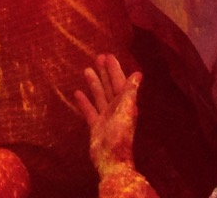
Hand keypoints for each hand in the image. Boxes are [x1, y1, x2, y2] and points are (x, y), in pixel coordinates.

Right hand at [67, 55, 141, 176]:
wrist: (111, 160)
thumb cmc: (120, 136)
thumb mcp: (126, 112)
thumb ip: (130, 93)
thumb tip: (138, 74)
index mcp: (124, 104)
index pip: (119, 82)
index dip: (114, 69)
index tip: (108, 56)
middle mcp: (116, 109)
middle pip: (109, 86)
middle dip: (105, 72)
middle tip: (98, 57)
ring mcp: (105, 118)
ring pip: (99, 96)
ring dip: (94, 83)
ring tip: (86, 69)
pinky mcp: (95, 127)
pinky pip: (89, 110)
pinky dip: (84, 102)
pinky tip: (77, 93)